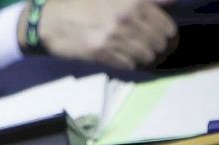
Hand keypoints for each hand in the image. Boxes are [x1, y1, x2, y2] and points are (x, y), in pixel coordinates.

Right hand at [30, 0, 178, 69]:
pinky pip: (129, 64)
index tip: (164, 33)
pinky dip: (130, 62)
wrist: (50, 21)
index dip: (167, 30)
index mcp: (133, 1)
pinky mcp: (103, 54)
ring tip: (138, 52)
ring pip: (146, 54)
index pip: (166, 23)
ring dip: (145, 55)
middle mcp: (128, 18)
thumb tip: (169, 2)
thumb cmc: (81, 3)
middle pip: (159, 41)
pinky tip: (124, 57)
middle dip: (157, 44)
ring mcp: (115, 38)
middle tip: (151, 44)